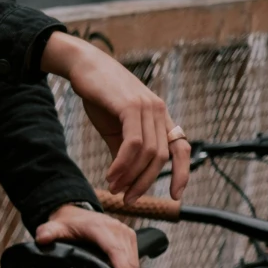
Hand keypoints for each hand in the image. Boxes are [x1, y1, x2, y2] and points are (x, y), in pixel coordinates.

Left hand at [36, 203, 142, 267]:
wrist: (77, 214)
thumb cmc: (67, 223)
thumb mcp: (54, 226)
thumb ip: (47, 232)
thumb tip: (42, 238)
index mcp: (102, 229)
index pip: (116, 252)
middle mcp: (119, 231)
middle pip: (129, 262)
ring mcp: (127, 236)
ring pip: (133, 264)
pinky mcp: (130, 241)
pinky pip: (133, 261)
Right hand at [42, 31, 191, 200]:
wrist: (85, 67)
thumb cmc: (100, 96)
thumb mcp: (115, 127)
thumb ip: (125, 150)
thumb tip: (127, 177)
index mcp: (159, 117)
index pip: (180, 147)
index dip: (182, 173)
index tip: (175, 196)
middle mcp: (159, 111)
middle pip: (161, 157)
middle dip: (145, 183)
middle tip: (129, 200)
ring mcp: (146, 107)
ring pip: (148, 152)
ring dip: (131, 176)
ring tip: (115, 189)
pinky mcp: (130, 106)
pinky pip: (133, 143)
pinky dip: (123, 164)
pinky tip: (111, 175)